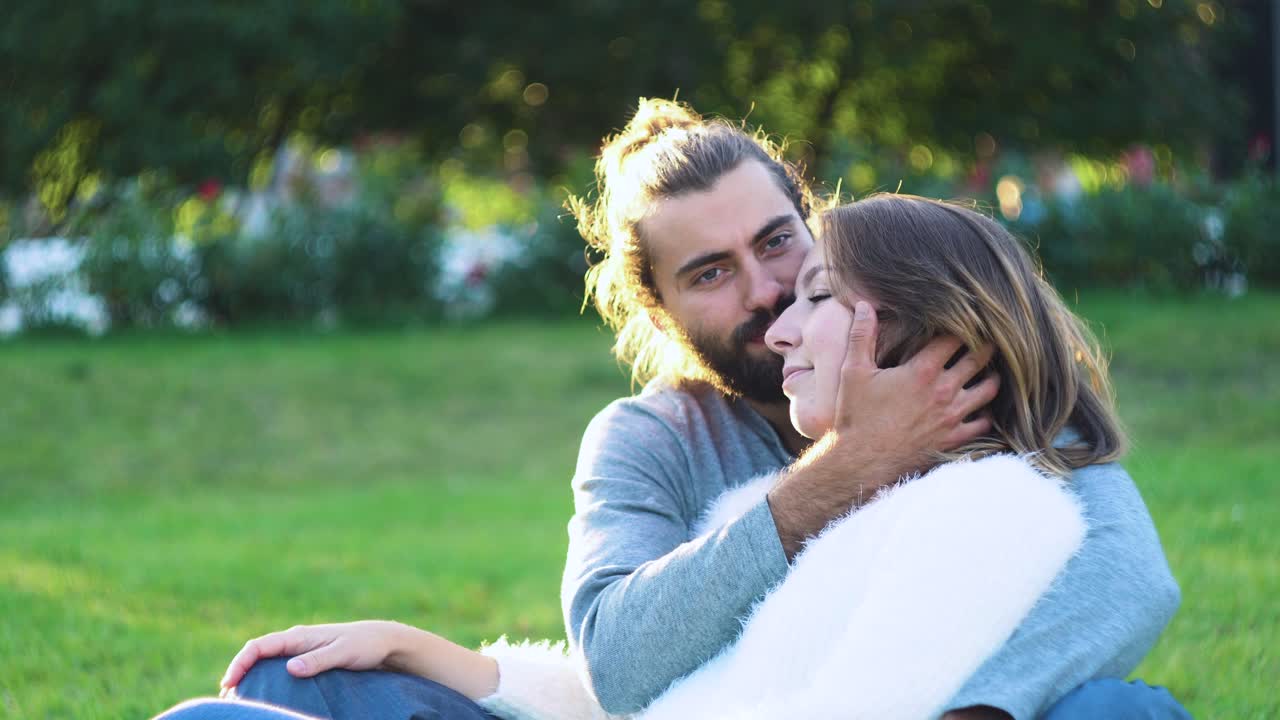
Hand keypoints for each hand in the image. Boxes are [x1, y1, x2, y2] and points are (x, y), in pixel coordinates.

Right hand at [221, 620, 407, 690]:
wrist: (383, 641)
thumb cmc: (365, 646)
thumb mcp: (343, 653)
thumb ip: (318, 660)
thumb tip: (290, 668)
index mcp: (299, 637)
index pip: (259, 646)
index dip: (240, 663)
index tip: (229, 682)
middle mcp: (295, 641)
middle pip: (256, 654)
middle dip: (239, 672)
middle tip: (227, 697)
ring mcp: (300, 650)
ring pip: (265, 661)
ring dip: (249, 677)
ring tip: (237, 699)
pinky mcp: (306, 659)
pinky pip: (277, 667)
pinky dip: (264, 679)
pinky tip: (263, 695)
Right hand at [830, 301, 997, 482]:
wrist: (861, 462)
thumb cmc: (856, 416)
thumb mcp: (853, 372)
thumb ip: (861, 336)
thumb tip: (864, 305)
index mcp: (922, 371)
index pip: (954, 338)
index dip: (963, 325)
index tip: (967, 319)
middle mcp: (943, 391)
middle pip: (977, 359)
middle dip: (985, 346)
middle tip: (989, 337)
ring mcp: (951, 416)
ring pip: (988, 389)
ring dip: (991, 377)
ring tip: (989, 370)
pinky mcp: (953, 438)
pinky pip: (983, 423)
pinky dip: (986, 413)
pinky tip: (981, 408)